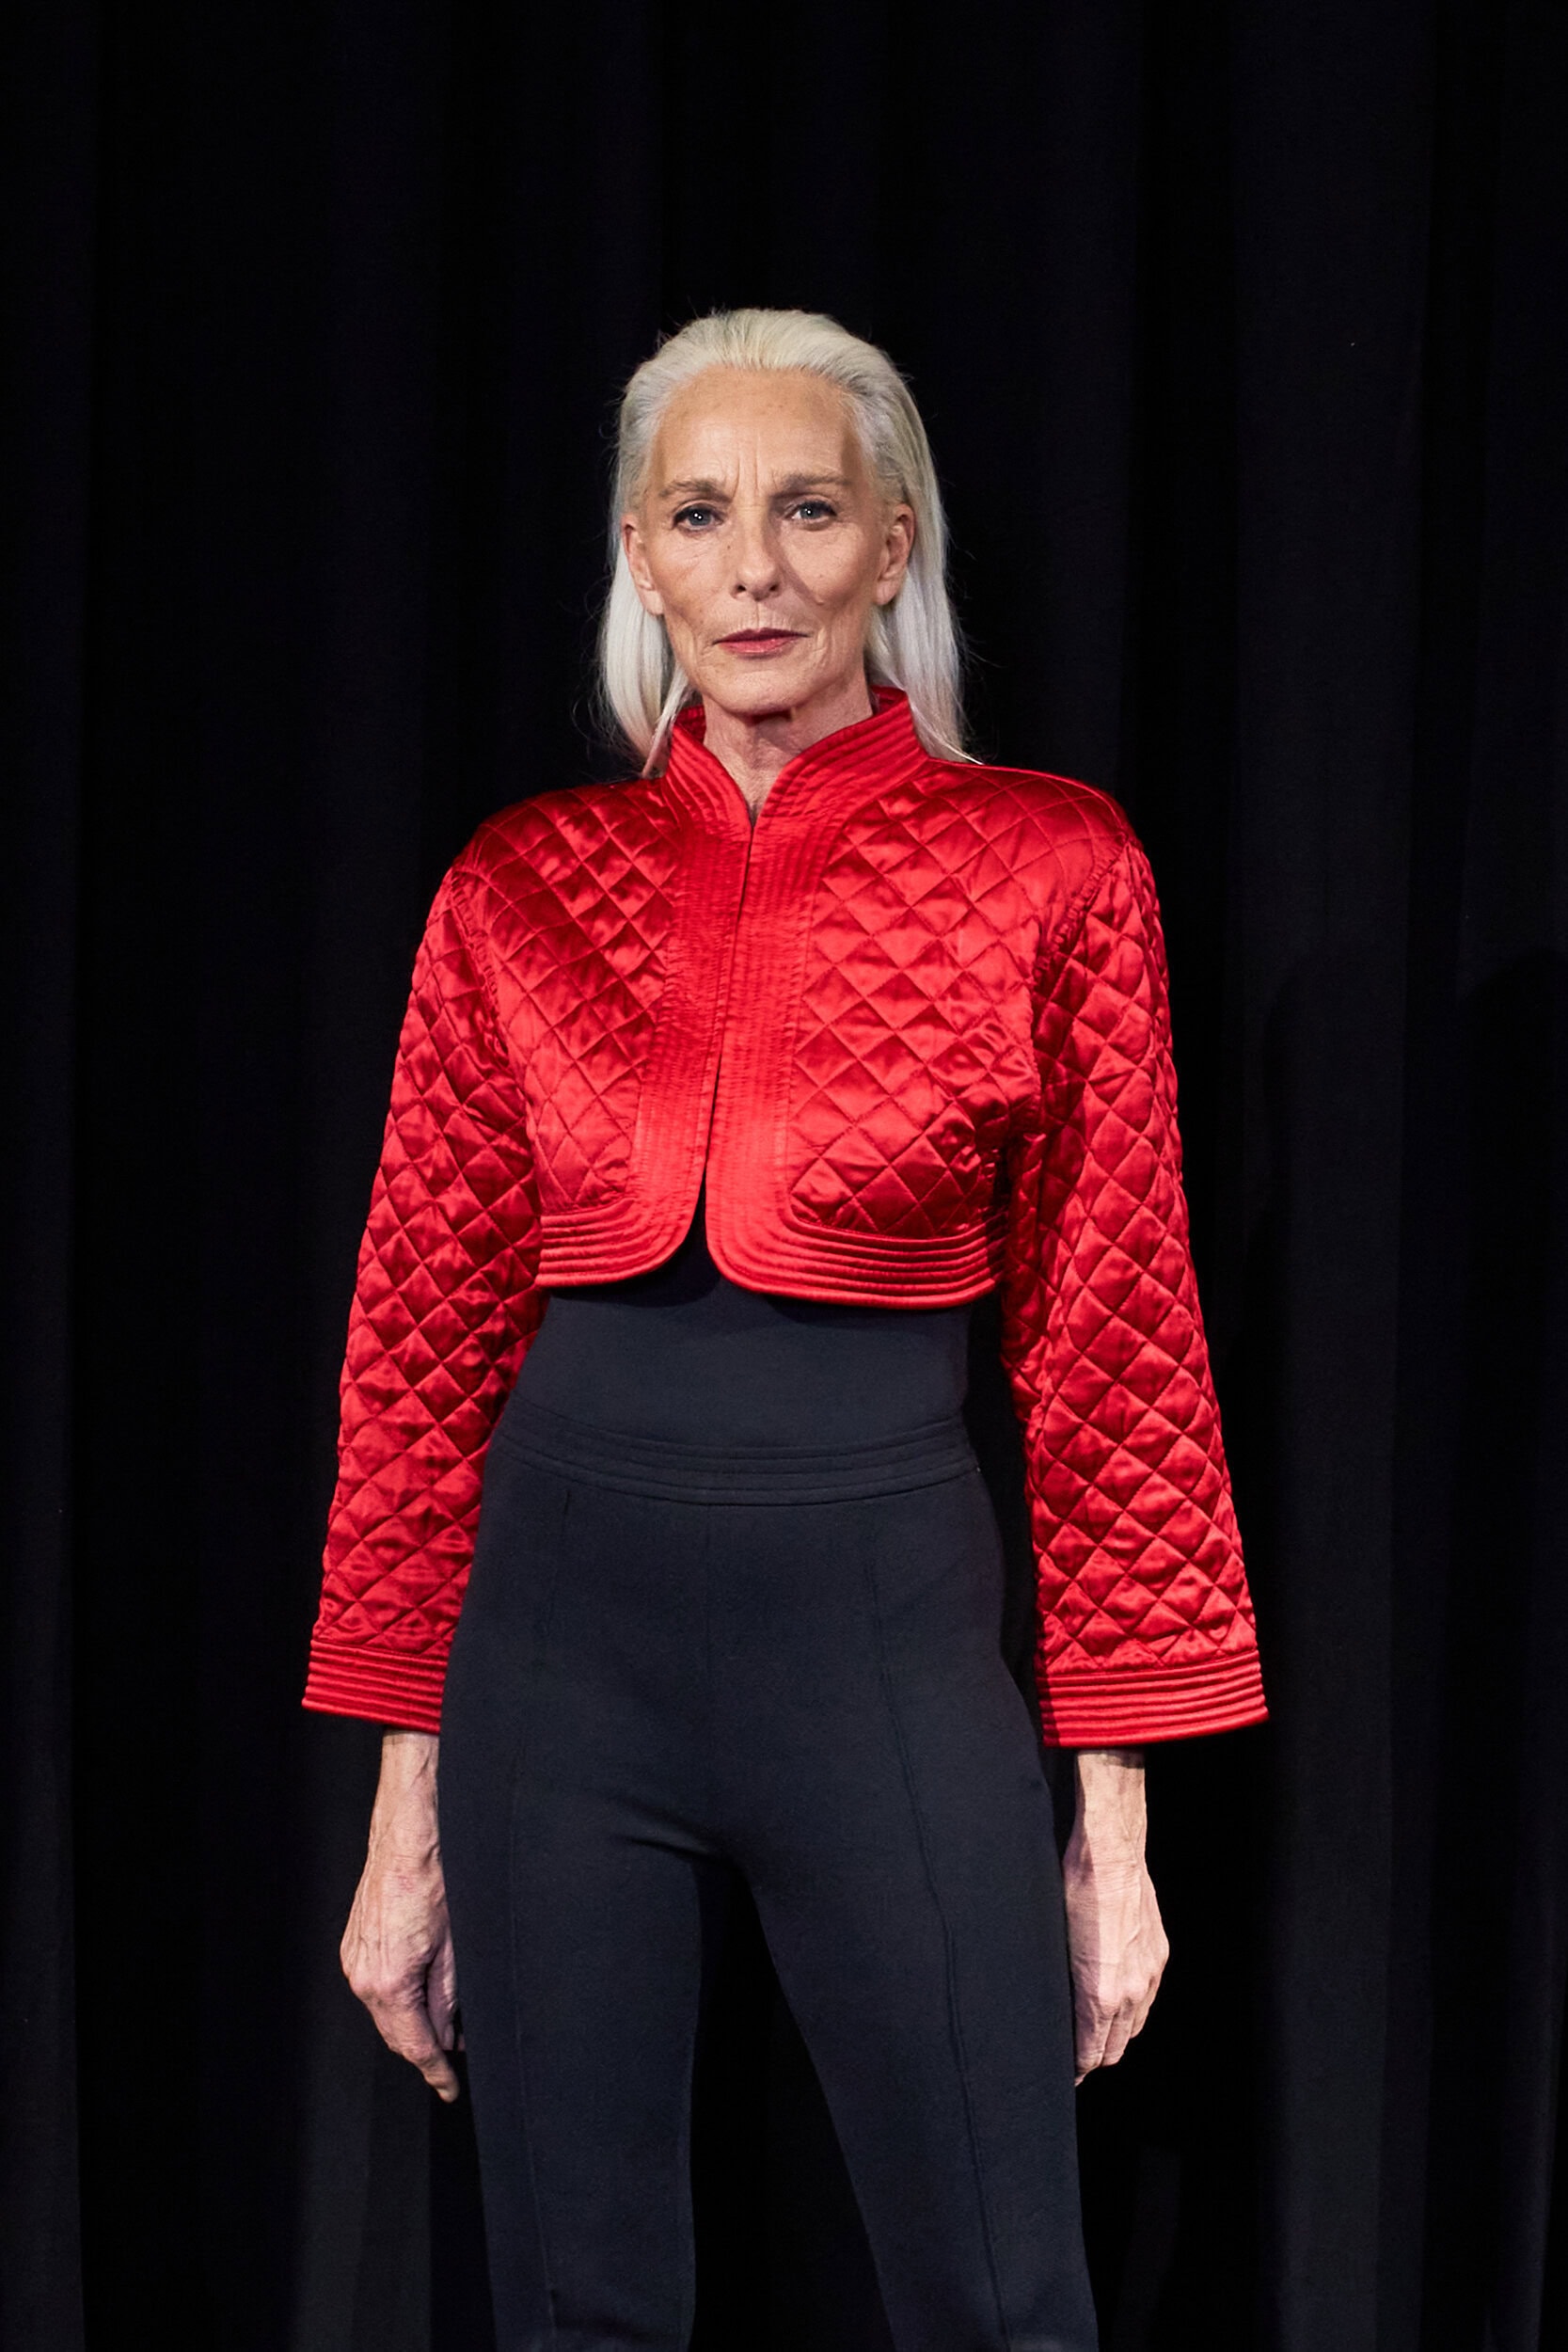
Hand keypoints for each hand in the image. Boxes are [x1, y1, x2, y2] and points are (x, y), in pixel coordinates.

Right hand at [340, 1730, 460, 2101]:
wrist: (409, 1836)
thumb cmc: (435, 1880)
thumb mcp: (455, 1947)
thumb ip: (448, 1997)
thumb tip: (450, 2032)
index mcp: (390, 1982)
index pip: (415, 2044)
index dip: (436, 2070)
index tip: (450, 2088)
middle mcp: (363, 1975)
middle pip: (396, 2033)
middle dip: (425, 2050)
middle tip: (453, 2063)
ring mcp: (354, 1959)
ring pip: (385, 2012)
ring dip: (411, 2024)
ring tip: (443, 2031)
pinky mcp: (353, 1944)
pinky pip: (376, 1987)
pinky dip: (397, 2000)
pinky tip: (419, 1998)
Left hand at [1061, 1749, 1169, 2083]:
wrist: (1108, 1852)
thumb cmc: (1071, 1891)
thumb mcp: (1054, 1944)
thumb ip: (1059, 1984)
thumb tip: (1049, 2006)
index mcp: (1101, 1994)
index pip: (1090, 2052)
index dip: (1076, 2069)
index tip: (1064, 2075)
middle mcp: (1131, 1990)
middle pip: (1114, 2047)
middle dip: (1094, 2057)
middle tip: (1074, 2058)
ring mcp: (1149, 1972)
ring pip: (1134, 2026)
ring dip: (1114, 2036)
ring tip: (1093, 2036)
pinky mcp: (1158, 1953)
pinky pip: (1147, 1998)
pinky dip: (1132, 2011)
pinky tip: (1117, 2004)